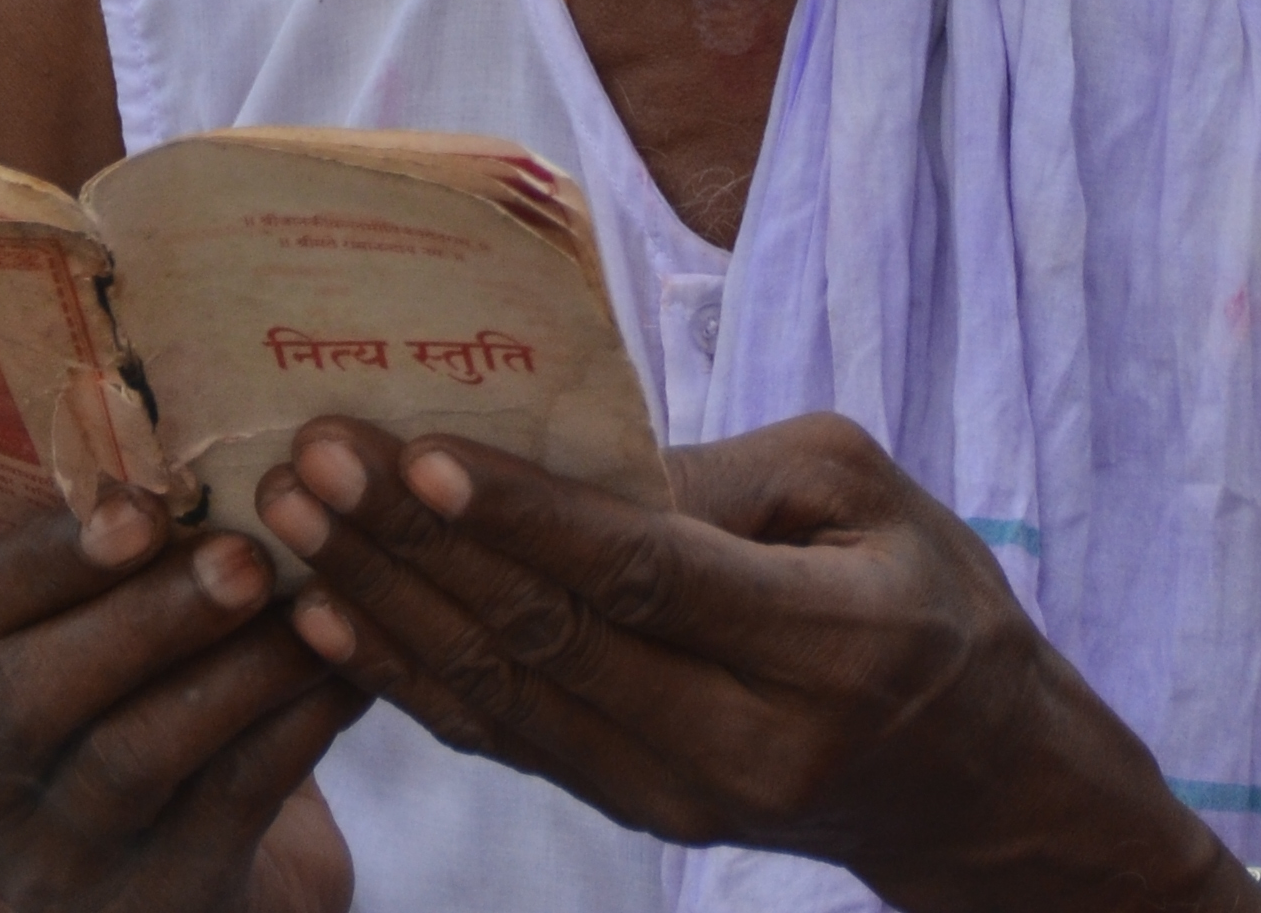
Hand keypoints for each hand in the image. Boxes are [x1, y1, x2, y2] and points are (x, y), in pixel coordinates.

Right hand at [0, 490, 357, 912]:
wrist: (172, 864)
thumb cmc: (115, 685)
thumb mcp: (64, 619)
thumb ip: (83, 532)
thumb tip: (151, 400)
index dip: (38, 560)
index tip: (137, 507)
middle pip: (26, 701)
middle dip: (139, 620)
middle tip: (244, 558)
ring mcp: (48, 867)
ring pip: (131, 761)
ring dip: (232, 672)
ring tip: (312, 606)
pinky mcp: (151, 910)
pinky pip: (224, 811)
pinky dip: (291, 731)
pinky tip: (347, 671)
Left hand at [252, 413, 1233, 912]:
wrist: (969, 780)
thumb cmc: (921, 592)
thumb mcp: (862, 490)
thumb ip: (723, 474)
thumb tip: (575, 452)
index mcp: (820, 644)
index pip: (641, 577)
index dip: (521, 519)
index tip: (415, 448)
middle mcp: (742, 744)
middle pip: (549, 643)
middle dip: (414, 547)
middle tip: (311, 454)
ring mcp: (680, 799)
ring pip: (506, 701)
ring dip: (384, 604)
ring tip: (291, 515)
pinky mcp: (635, 813)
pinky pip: (504, 741)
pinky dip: (405, 674)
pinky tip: (327, 609)